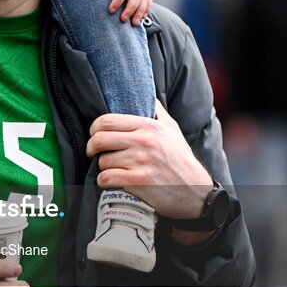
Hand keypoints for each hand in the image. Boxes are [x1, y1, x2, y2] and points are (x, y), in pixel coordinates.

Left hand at [86, 101, 212, 219]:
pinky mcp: (139, 181)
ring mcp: (141, 161)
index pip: (106, 120)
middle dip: (91, 148)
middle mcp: (144, 141)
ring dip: (101, 167)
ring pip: (102, 161)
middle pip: (99, 139)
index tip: (95, 136)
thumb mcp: (172, 129)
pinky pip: (106, 178)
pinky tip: (109, 181)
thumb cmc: (181, 159)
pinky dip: (103, 181)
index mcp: (149, 126)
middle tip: (93, 153)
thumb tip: (147, 95)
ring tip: (109, 169)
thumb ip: (157, 111)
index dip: (94, 129)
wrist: (196, 191)